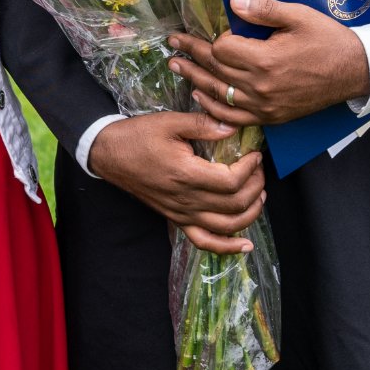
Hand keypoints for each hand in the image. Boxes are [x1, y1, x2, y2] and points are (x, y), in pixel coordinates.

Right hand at [87, 111, 265, 253]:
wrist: (110, 155)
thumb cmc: (138, 136)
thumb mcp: (170, 122)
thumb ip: (204, 124)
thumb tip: (233, 127)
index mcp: (186, 174)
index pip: (231, 181)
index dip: (251, 168)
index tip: (255, 154)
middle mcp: (186, 200)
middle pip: (234, 204)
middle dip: (256, 187)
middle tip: (259, 169)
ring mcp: (182, 214)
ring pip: (226, 227)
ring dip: (250, 213)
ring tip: (259, 195)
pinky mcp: (177, 220)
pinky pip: (204, 242)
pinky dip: (227, 247)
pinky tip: (245, 246)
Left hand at [170, 0, 369, 128]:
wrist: (355, 71)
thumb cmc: (328, 40)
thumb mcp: (299, 16)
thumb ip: (264, 10)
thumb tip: (233, 1)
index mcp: (265, 60)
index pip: (222, 50)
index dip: (213, 38)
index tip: (212, 30)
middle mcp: (261, 86)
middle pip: (215, 70)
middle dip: (191, 55)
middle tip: (172, 44)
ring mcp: (265, 105)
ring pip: (219, 95)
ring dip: (194, 80)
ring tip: (176, 67)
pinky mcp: (271, 117)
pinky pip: (235, 117)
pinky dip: (214, 108)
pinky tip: (201, 97)